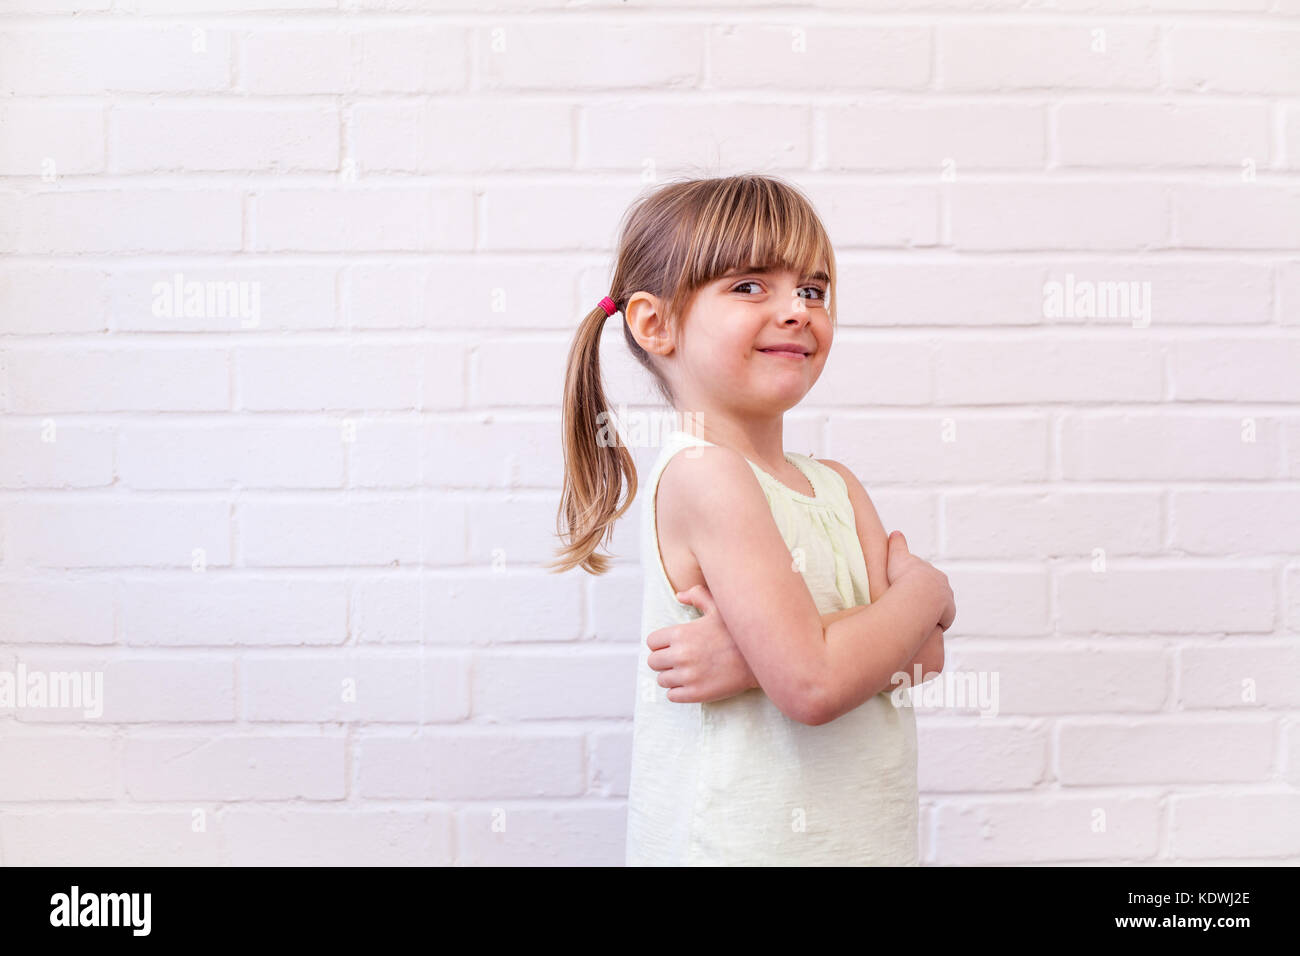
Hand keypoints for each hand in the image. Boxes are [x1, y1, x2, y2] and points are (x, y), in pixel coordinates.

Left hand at [646, 583, 757, 703]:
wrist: (760, 659)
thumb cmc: (737, 631)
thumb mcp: (718, 607)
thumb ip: (697, 596)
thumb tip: (679, 596)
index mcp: (680, 634)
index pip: (652, 642)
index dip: (660, 643)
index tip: (671, 645)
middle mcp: (680, 655)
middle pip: (653, 662)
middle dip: (663, 660)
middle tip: (677, 659)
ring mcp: (688, 676)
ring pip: (662, 680)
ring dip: (670, 676)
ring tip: (685, 672)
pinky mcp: (696, 694)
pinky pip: (672, 696)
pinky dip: (678, 691)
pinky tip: (690, 683)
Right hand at [886, 530, 954, 630]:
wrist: (917, 591)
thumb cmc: (904, 574)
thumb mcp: (897, 556)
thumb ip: (897, 545)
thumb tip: (895, 533)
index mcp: (934, 574)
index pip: (929, 581)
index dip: (918, 586)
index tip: (908, 591)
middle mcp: (944, 586)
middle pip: (938, 595)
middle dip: (927, 600)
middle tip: (912, 607)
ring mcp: (948, 600)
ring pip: (940, 609)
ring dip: (931, 614)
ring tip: (916, 620)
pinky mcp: (948, 614)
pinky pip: (941, 622)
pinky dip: (933, 624)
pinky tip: (921, 627)